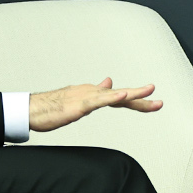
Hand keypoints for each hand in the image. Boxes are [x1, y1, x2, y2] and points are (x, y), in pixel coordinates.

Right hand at [28, 78, 162, 132]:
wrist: (31, 109)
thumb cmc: (52, 107)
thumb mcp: (80, 101)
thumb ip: (96, 94)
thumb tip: (110, 83)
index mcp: (94, 94)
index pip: (119, 97)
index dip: (137, 99)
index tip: (153, 102)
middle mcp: (92, 92)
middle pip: (121, 95)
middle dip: (141, 98)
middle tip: (160, 103)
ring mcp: (86, 97)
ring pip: (113, 95)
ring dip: (133, 93)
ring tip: (150, 91)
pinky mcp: (78, 104)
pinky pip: (97, 100)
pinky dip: (111, 97)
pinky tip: (123, 94)